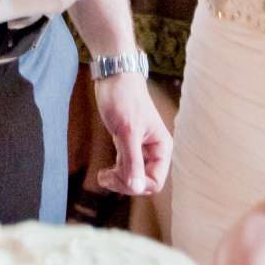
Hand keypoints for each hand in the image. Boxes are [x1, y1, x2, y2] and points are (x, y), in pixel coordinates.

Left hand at [93, 72, 172, 195]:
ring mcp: (141, 149)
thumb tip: (136, 188)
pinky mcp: (128, 145)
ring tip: (102, 175)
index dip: (136, 185)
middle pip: (143, 182)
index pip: (155, 182)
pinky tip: (103, 172)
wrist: (114, 76)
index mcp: (162, 147)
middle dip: (125, 183)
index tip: (117, 176)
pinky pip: (125, 168)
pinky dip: (115, 173)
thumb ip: (133, 162)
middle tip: (105, 176)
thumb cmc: (123, 99)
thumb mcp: (127, 132)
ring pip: (133, 177)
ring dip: (117, 180)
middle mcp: (154, 150)